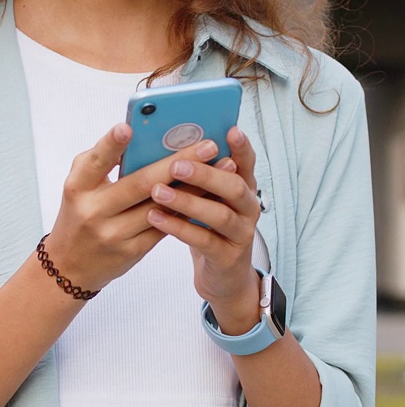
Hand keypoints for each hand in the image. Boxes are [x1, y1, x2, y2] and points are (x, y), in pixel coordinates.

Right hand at [45, 124, 228, 294]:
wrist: (71, 266)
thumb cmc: (79, 214)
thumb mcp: (80, 186)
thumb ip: (101, 162)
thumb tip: (141, 138)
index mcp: (77, 188)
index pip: (95, 162)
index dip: (111, 145)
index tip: (128, 127)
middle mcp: (95, 211)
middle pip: (141, 184)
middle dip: (178, 163)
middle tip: (207, 145)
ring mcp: (115, 234)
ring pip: (162, 206)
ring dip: (195, 186)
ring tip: (221, 167)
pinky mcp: (133, 251)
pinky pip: (166, 225)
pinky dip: (188, 207)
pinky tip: (209, 193)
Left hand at [148, 126, 262, 332]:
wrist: (223, 277)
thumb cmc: (209, 228)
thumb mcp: (208, 199)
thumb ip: (198, 176)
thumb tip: (167, 145)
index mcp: (244, 187)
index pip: (247, 162)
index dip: (242, 147)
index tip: (230, 130)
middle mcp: (249, 208)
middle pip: (234, 186)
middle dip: (205, 174)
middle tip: (176, 164)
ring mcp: (241, 234)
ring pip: (219, 215)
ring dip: (188, 201)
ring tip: (158, 191)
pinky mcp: (228, 257)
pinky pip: (204, 241)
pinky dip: (179, 228)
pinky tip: (157, 218)